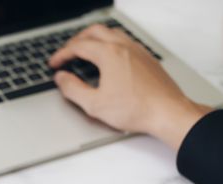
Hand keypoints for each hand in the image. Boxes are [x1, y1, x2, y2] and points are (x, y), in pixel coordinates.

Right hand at [49, 24, 211, 149]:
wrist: (168, 113)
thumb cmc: (136, 109)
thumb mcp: (94, 104)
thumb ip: (72, 89)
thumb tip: (62, 79)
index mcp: (109, 54)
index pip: (78, 46)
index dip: (62, 54)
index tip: (55, 63)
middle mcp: (124, 47)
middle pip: (94, 31)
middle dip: (76, 40)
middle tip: (67, 52)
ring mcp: (138, 50)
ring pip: (111, 33)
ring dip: (94, 38)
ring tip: (85, 50)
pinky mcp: (147, 58)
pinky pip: (124, 41)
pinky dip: (109, 43)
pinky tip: (108, 57)